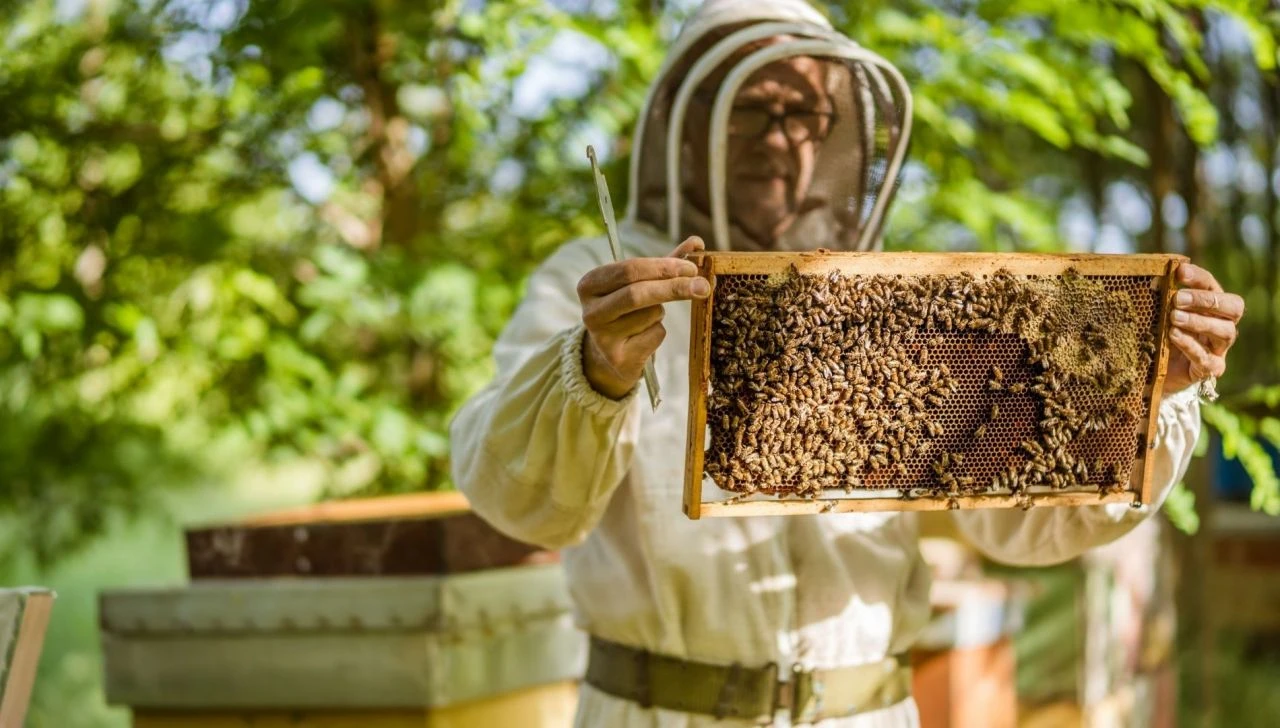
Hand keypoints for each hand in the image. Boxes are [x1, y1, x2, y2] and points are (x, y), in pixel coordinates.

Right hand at [577, 236, 707, 398]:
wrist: (613, 352)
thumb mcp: (642, 282)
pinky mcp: (617, 358)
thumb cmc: (629, 309)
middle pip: (637, 293)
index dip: (663, 267)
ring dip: (661, 313)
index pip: (629, 269)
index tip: (691, 268)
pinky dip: (659, 332)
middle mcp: (590, 310)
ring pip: (650, 315)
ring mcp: (601, 337)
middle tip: (703, 285)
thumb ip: (667, 262)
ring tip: (648, 317)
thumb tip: (697, 242)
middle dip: (674, 287)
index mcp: (590, 284)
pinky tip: (644, 337)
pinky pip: (655, 336)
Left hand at [1163, 262, 1243, 393]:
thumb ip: (1161, 297)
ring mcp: (1219, 348)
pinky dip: (1190, 345)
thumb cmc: (1159, 336)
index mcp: (1211, 307)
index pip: (1213, 286)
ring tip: (1174, 318)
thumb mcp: (1158, 314)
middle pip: (1233, 308)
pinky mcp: (1209, 369)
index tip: (1179, 272)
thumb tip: (1154, 275)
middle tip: (1178, 299)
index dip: (1199, 278)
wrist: (1154, 372)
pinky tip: (1174, 336)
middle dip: (1206, 300)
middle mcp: (1222, 325)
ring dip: (1199, 322)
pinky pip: (1206, 358)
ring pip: (1225, 332)